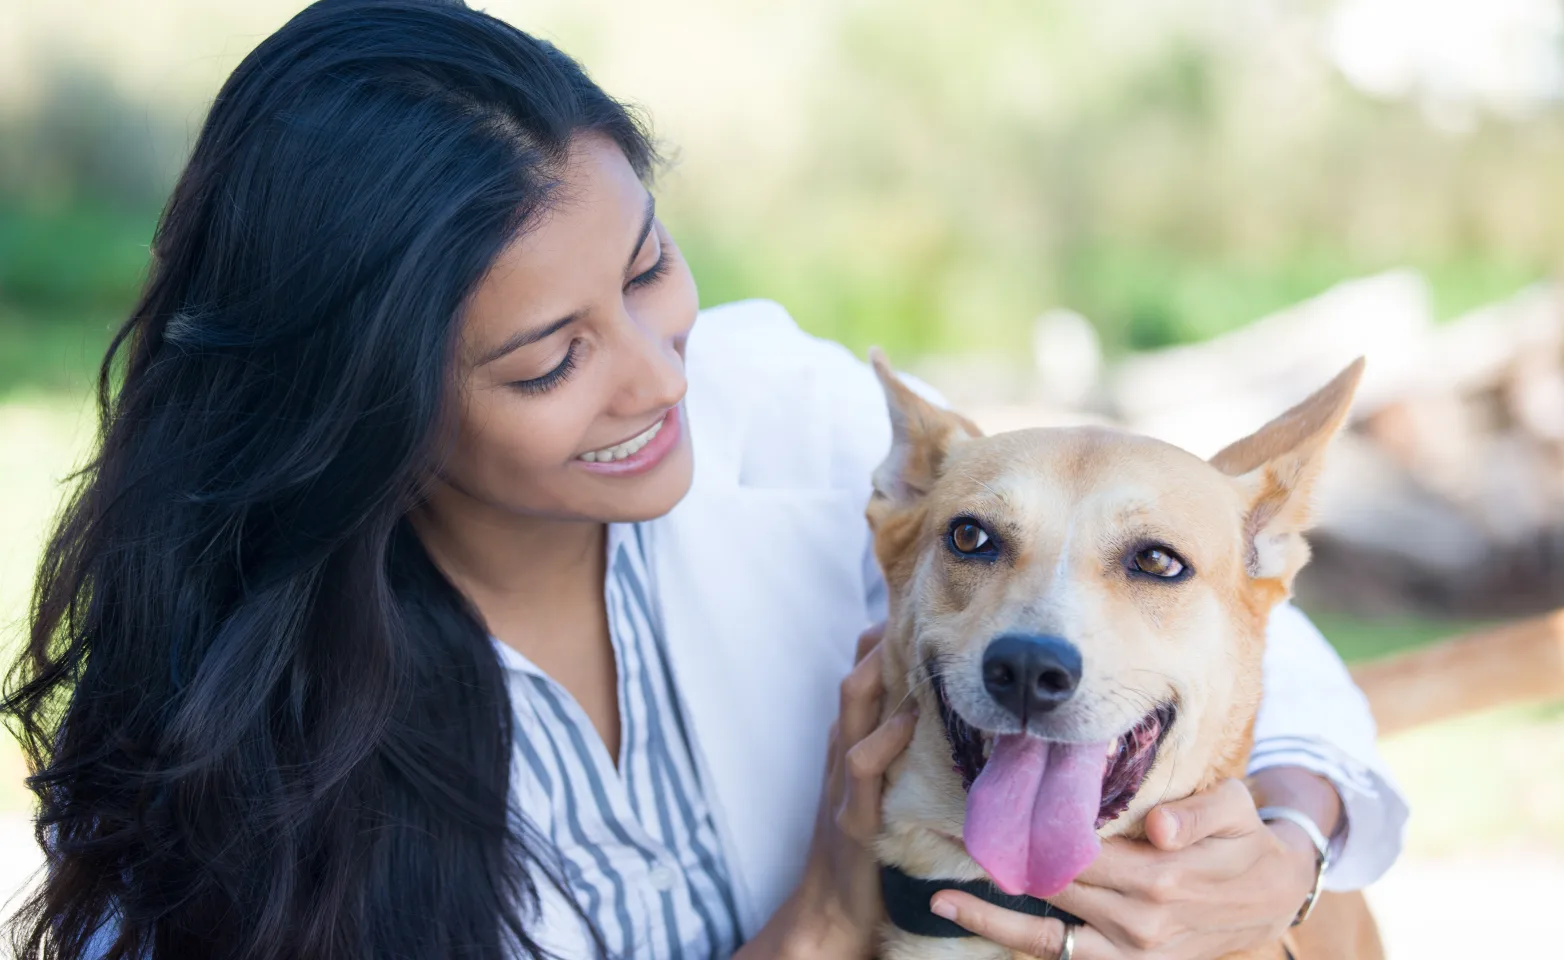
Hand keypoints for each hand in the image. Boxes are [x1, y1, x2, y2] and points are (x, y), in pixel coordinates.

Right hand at [737, 623, 916, 959]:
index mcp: (851, 742)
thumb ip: (897, 751)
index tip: (921, 615)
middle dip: (882, 641)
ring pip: (851, 706)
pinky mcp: (855, 817)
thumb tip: (943, 715)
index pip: (862, 673)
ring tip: (912, 647)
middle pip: (856, 678)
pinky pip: (863, 765)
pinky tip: (907, 721)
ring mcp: (845, 781)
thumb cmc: (865, 848)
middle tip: (921, 615)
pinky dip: (883, 739)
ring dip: (878, 672)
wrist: (832, 909)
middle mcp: (843, 751)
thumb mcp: (878, 788)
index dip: (885, 639)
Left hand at [931, 773, 1335, 958]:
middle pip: (1055, 887)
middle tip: (948, 836)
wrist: (1273, 896)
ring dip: (993, 918)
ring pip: (1049, 936)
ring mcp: (1133, 953)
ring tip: (942, 901)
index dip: (1033, 830)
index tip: (989, 810)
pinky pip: (1065, 958)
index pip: (1082, 850)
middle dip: (1003, 864)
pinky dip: (1018, 944)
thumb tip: (1160, 828)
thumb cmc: (1246, 840)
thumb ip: (1201, 812)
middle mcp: (1142, 920)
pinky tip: (976, 926)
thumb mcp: (1236, 811)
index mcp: (1164, 874)